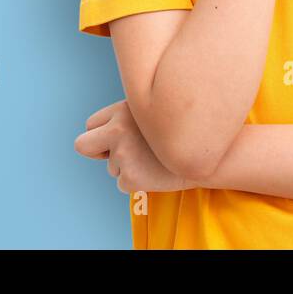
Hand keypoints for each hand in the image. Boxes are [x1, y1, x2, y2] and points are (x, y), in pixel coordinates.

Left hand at [75, 99, 196, 194]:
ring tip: (154, 159)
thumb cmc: (181, 132)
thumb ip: (128, 118)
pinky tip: (156, 171)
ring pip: (110, 167)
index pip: (90, 124)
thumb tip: (104, 132)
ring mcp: (123, 154)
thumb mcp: (153, 113)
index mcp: (122, 110)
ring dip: (127, 166)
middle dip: (96, 151)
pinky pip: (122, 183)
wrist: (209, 154)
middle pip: (82, 145)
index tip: (118, 138)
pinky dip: (137, 182)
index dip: (102, 134)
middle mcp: (118, 129)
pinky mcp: (130, 177)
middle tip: (118, 153)